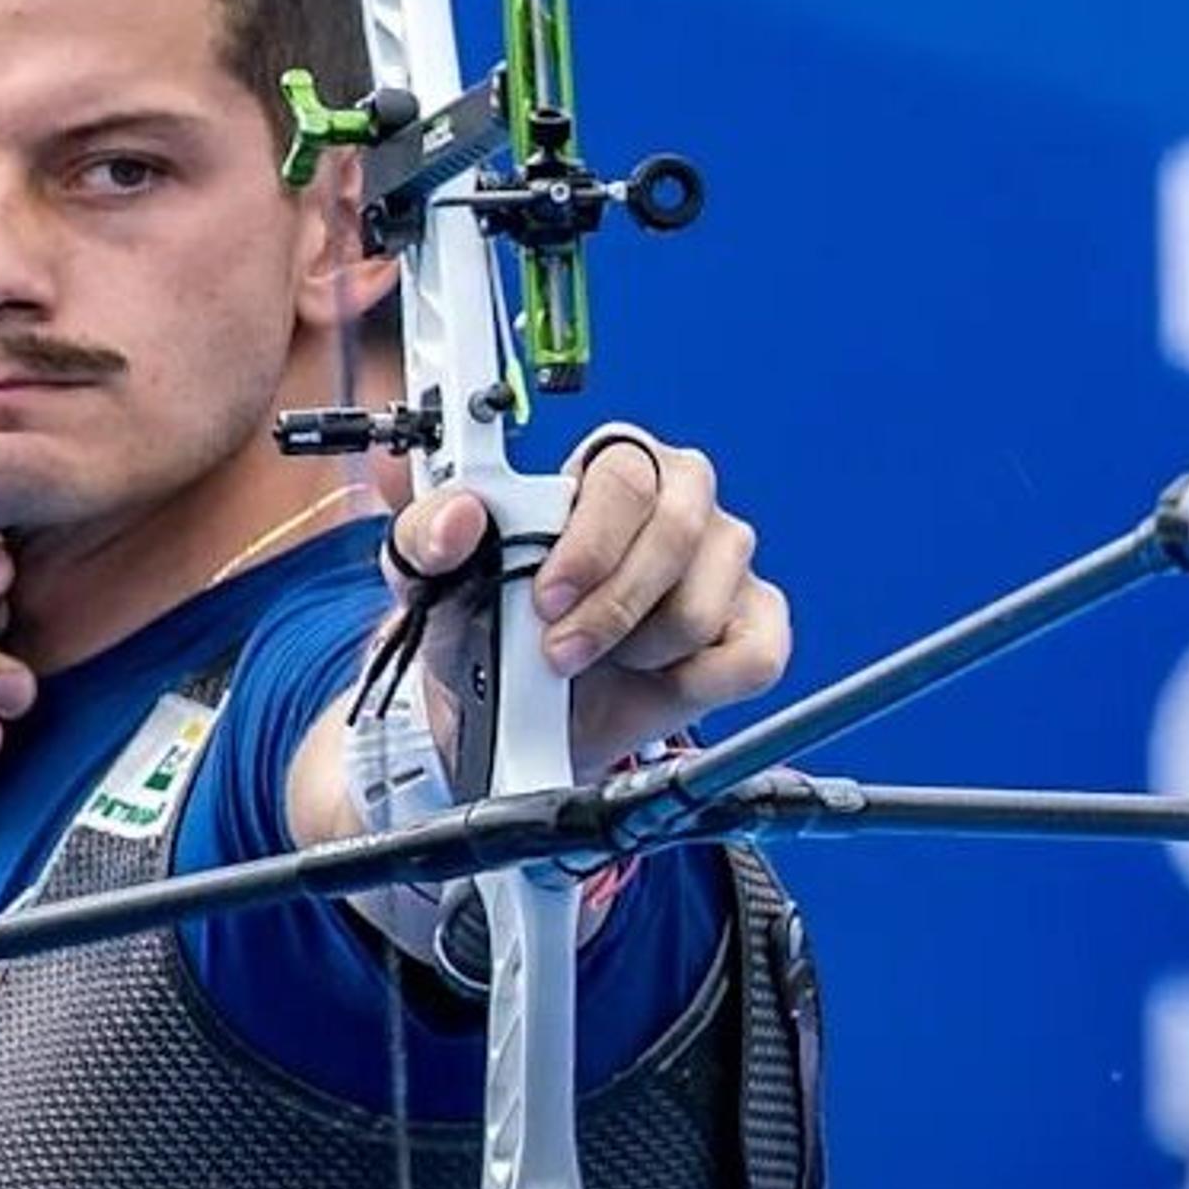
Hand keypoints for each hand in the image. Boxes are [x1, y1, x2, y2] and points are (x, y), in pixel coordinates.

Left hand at [386, 427, 788, 777]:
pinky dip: (696, 684)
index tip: (548, 599)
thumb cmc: (495, 633)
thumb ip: (429, 537)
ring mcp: (728, 561)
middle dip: (613, 609)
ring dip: (641, 652)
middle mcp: (682, 499)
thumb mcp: (439, 584)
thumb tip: (459, 519)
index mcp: (612, 466)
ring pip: (703, 607)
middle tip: (564, 652)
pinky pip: (754, 657)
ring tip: (606, 657)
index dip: (590, 543)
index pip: (625, 476)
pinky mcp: (760, 625)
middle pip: (677, 532)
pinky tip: (657, 679)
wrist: (526, 722)